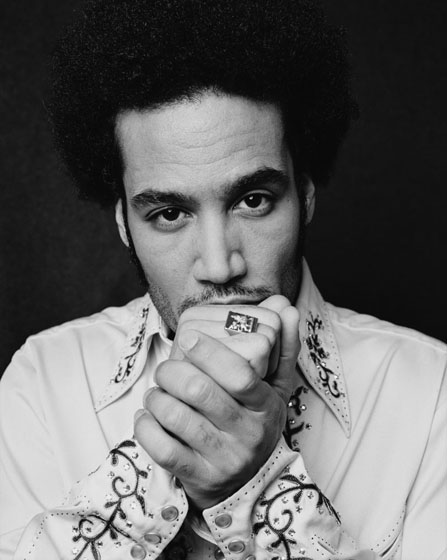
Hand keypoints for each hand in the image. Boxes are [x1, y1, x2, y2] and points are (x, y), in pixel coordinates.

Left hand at [134, 297, 299, 509]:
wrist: (248, 486)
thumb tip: (286, 307)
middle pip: (199, 391)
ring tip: (156, 392)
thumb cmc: (255, 424)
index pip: (239, 374)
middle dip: (171, 372)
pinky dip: (145, 427)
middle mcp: (247, 433)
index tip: (188, 336)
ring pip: (176, 417)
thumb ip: (281, 347)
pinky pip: (162, 450)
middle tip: (166, 368)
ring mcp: (223, 458)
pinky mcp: (199, 477)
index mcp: (265, 405)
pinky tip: (147, 416)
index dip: (209, 352)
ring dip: (156, 397)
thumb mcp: (275, 388)